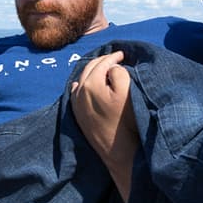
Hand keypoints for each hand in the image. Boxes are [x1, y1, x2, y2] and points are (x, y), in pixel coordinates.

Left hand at [71, 52, 138, 200]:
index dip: (114, 56)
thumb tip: (111, 68)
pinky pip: (75, 93)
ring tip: (103, 68)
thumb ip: (118, 73)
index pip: (103, 63)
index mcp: (91, 84)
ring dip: (92, 71)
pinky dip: (81, 84)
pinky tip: (82, 84)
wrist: (118, 149)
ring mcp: (76, 104)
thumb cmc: (126, 120)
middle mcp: (79, 92)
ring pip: (81, 79)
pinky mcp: (77, 114)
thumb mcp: (127, 91)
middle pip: (90, 68)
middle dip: (102, 61)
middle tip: (115, 58)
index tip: (123, 54)